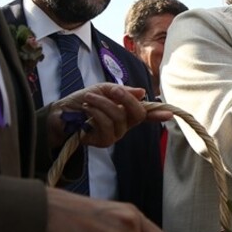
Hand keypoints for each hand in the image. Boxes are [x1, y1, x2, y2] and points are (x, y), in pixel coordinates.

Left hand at [47, 84, 170, 148]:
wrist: (61, 114)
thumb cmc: (82, 101)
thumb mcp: (102, 90)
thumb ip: (121, 91)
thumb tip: (142, 92)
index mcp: (126, 111)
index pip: (146, 113)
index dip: (159, 114)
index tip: (170, 113)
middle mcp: (125, 124)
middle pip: (138, 113)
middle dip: (126, 98)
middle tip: (112, 90)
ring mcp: (116, 134)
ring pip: (119, 116)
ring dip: (103, 103)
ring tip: (88, 98)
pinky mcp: (105, 142)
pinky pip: (106, 125)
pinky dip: (96, 112)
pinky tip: (86, 109)